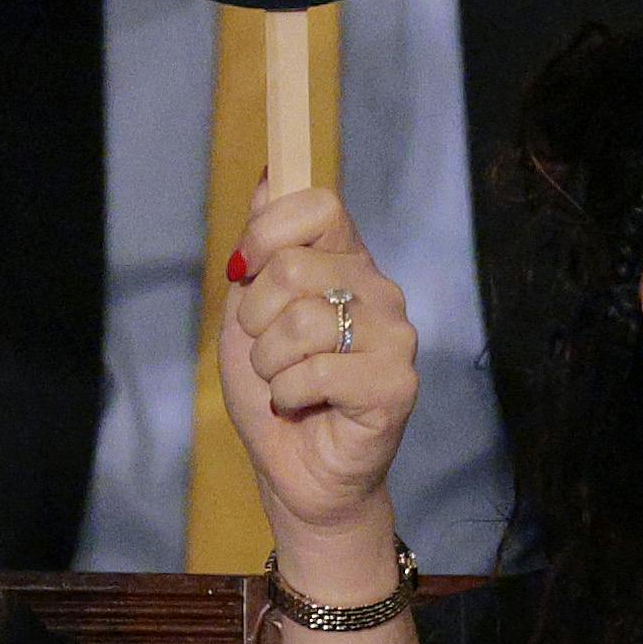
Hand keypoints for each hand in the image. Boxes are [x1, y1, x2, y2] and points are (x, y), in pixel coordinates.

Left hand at [219, 181, 419, 557]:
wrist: (296, 470)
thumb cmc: (275, 390)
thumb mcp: (249, 311)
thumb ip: (262, 247)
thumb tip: (270, 172)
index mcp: (347, 260)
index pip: (317, 204)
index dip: (267, 233)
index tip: (245, 271)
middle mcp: (378, 288)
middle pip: (296, 267)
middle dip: (255, 318)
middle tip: (265, 351)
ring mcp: (394, 335)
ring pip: (301, 323)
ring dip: (270, 365)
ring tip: (284, 384)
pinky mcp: (397, 384)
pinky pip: (317, 372)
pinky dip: (288, 396)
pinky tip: (301, 407)